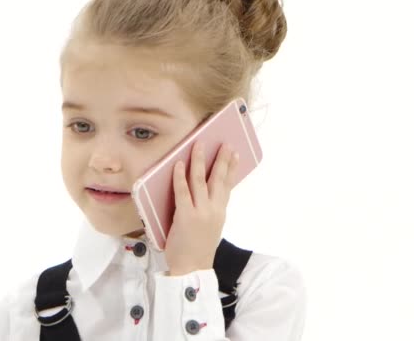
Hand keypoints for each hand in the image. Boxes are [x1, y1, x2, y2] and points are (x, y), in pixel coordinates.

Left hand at [165, 142, 239, 275]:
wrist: (192, 269)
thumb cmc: (198, 250)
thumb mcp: (211, 228)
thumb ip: (210, 212)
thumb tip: (205, 195)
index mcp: (220, 212)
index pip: (228, 185)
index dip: (231, 168)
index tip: (234, 153)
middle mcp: (214, 210)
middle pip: (218, 179)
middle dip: (221, 159)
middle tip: (223, 143)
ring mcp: (201, 212)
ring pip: (200, 180)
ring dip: (199, 161)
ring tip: (198, 145)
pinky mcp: (186, 216)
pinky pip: (182, 191)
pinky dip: (180, 176)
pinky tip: (178, 164)